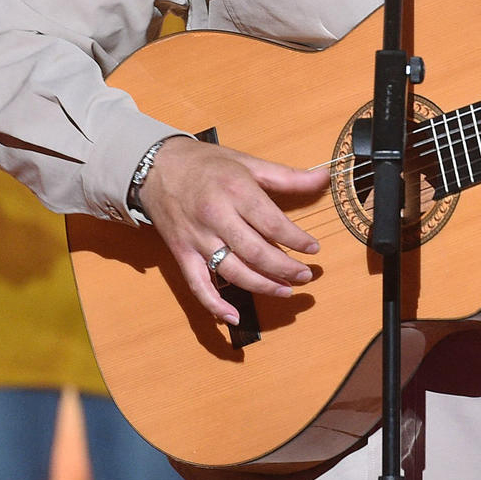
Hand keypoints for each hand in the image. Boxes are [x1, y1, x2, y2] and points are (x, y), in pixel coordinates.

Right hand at [137, 137, 329, 326]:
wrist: (156, 166)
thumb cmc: (206, 163)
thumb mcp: (247, 162)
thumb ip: (287, 176)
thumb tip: (324, 177)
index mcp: (235, 191)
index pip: (273, 224)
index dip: (297, 240)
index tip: (314, 249)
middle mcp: (216, 216)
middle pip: (256, 252)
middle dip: (285, 268)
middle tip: (305, 276)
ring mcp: (197, 238)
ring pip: (233, 271)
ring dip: (262, 286)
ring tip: (286, 290)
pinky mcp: (182, 253)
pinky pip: (197, 284)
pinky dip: (214, 305)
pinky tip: (233, 317)